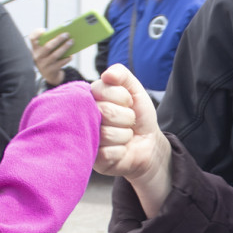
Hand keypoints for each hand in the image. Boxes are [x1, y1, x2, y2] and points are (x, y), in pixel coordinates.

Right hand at [31, 30, 73, 85]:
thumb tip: (63, 35)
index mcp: (35, 48)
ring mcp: (43, 64)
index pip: (32, 39)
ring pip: (55, 55)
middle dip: (58, 39)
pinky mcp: (50, 71)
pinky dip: (67, 58)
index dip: (37, 33)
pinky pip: (60, 63)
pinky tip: (71, 55)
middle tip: (67, 34)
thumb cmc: (48, 57)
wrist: (48, 74)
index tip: (44, 30)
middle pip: (48, 46)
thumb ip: (50, 43)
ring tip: (71, 41)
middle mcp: (37, 56)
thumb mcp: (45, 51)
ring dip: (64, 47)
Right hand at [92, 64, 171, 214]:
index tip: (128, 103)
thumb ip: (122, 75)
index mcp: (92, 97)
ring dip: (124, 135)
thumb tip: (107, 74)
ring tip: (124, 135)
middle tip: (128, 121)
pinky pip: (107, 153)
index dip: (122, 97)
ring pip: (107, 133)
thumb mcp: (135, 91)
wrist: (148, 144)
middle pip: (105, 111)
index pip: (101, 89)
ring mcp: (86, 137)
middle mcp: (84, 116)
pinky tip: (120, 150)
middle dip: (126, 117)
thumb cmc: (138, 116)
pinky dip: (120, 151)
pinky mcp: (92, 158)